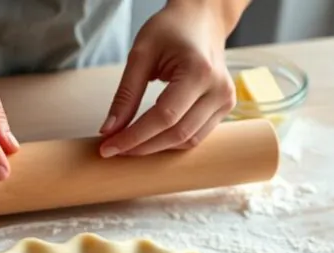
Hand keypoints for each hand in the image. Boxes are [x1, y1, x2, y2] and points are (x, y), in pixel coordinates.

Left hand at [99, 0, 238, 156]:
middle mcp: (219, 89)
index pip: (164, 117)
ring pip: (188, 140)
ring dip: (155, 148)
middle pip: (177, 133)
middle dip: (141, 147)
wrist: (202, 20)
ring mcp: (226, 100)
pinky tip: (149, 139)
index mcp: (199, 71)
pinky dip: (170, 142)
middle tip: (112, 150)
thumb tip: (109, 131)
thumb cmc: (171, 30)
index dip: (133, 137)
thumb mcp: (140, 55)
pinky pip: (196, 135)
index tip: (107, 148)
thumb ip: (125, 95)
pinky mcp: (225, 107)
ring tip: (127, 145)